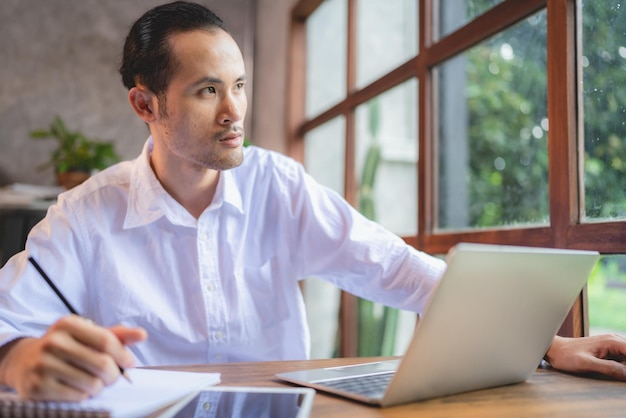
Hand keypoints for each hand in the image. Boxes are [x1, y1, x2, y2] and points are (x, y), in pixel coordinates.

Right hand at [0, 315, 146, 400]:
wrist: (25, 361)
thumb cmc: (66, 346)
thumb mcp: (88, 334)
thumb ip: (117, 335)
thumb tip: (142, 334)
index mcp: (68, 324)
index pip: (106, 341)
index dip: (123, 355)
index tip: (129, 363)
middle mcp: (53, 342)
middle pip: (102, 364)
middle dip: (114, 374)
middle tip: (113, 376)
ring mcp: (43, 365)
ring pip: (92, 384)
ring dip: (100, 386)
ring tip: (95, 381)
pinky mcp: (37, 386)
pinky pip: (77, 396)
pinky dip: (84, 395)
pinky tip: (78, 387)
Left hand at [544, 334, 625, 379]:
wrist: (553, 349)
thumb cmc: (566, 356)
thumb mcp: (587, 364)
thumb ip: (609, 368)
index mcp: (611, 341)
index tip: (625, 373)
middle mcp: (613, 340)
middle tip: (619, 373)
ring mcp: (610, 344)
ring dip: (625, 366)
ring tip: (611, 370)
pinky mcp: (607, 349)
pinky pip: (622, 356)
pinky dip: (623, 365)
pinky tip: (619, 372)